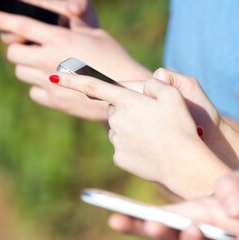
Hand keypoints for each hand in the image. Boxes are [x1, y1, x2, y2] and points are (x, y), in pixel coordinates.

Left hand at [0, 0, 149, 119]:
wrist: (126, 91)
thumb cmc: (113, 57)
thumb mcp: (95, 34)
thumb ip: (67, 29)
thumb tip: (43, 28)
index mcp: (61, 39)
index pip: (21, 25)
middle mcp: (50, 60)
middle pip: (13, 52)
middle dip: (21, 47)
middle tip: (38, 47)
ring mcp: (50, 82)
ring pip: (21, 72)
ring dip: (30, 67)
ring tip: (54, 66)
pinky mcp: (53, 100)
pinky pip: (34, 91)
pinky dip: (42, 86)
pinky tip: (61, 82)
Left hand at [53, 71, 230, 195]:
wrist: (183, 164)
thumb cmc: (180, 126)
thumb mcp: (173, 95)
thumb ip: (155, 83)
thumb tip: (144, 85)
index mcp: (126, 101)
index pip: (93, 86)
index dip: (73, 79)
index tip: (55, 75)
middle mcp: (117, 120)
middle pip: (114, 108)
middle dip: (127, 108)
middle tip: (152, 115)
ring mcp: (117, 140)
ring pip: (119, 128)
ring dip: (132, 127)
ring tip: (156, 134)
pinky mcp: (120, 158)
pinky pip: (123, 146)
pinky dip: (134, 145)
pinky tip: (152, 148)